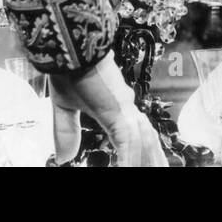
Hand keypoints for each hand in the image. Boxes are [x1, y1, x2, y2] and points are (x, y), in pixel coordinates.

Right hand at [49, 54, 168, 165]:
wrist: (70, 49)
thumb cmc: (69, 70)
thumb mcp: (65, 107)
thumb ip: (67, 132)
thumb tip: (63, 158)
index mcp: (117, 108)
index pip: (134, 135)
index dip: (141, 151)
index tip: (141, 163)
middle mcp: (127, 109)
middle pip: (147, 140)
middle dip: (152, 158)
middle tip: (159, 169)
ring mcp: (125, 110)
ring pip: (141, 145)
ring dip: (143, 162)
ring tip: (150, 172)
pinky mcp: (118, 113)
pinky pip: (127, 144)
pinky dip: (127, 161)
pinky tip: (125, 170)